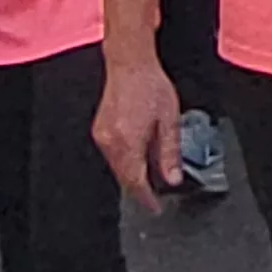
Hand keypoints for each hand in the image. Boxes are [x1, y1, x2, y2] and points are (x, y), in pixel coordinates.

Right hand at [91, 57, 181, 207]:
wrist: (130, 63)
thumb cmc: (150, 85)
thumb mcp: (170, 120)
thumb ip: (170, 152)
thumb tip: (172, 178)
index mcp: (129, 141)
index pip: (136, 181)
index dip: (146, 198)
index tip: (155, 208)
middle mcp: (111, 141)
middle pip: (124, 178)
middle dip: (140, 189)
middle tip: (155, 196)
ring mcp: (102, 136)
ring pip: (117, 168)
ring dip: (132, 175)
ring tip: (150, 176)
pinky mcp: (99, 130)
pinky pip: (112, 156)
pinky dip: (125, 162)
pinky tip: (138, 157)